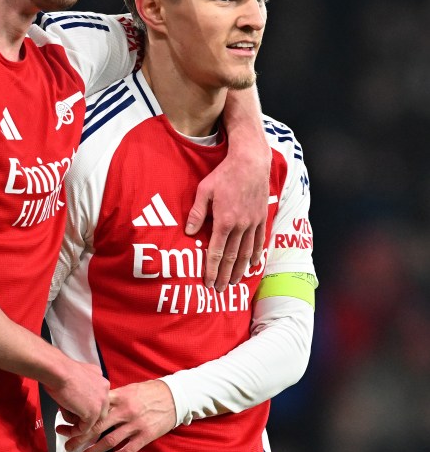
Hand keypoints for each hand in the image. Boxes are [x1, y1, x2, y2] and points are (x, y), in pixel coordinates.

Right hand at [46, 359, 108, 433]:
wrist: (58, 371)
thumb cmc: (61, 371)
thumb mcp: (77, 377)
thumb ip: (83, 387)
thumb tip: (76, 401)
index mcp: (102, 381)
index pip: (99, 401)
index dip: (86, 408)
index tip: (74, 412)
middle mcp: (105, 392)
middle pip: (98, 412)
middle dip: (83, 418)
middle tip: (69, 421)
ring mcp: (100, 404)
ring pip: (91, 422)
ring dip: (76, 426)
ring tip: (62, 427)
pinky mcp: (92, 414)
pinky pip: (83, 429)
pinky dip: (72, 432)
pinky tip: (61, 429)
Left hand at [58, 380, 175, 451]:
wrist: (175, 397)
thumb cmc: (149, 391)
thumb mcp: (129, 389)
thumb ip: (112, 397)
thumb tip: (92, 402)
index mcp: (119, 397)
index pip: (94, 410)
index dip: (79, 419)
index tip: (67, 426)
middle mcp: (125, 411)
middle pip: (97, 427)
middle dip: (81, 437)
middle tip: (68, 445)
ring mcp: (135, 424)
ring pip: (109, 441)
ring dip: (94, 450)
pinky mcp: (145, 436)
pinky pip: (127, 450)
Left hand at [185, 143, 269, 290]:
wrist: (251, 162)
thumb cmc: (225, 174)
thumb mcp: (204, 190)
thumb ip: (197, 213)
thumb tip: (189, 232)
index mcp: (224, 221)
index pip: (217, 252)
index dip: (212, 269)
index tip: (208, 282)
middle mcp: (241, 226)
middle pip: (233, 257)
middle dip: (225, 275)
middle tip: (220, 290)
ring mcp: (253, 223)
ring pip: (247, 253)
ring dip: (240, 270)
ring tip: (234, 282)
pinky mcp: (261, 218)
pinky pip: (260, 241)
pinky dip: (256, 255)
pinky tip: (253, 265)